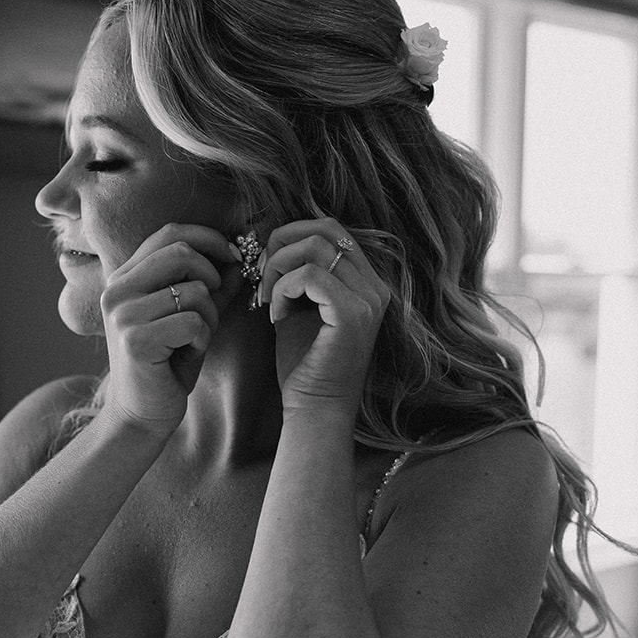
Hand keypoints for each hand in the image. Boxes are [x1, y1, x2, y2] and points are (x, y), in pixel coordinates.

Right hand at [99, 223, 245, 435]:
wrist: (141, 414)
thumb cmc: (166, 364)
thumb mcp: (190, 318)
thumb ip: (211, 288)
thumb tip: (240, 258)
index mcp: (124, 277)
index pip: (169, 233)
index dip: (208, 237)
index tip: (233, 255)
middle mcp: (116, 290)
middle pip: (181, 253)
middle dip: (212, 276)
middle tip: (215, 303)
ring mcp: (122, 314)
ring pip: (192, 291)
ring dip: (209, 315)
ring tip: (196, 337)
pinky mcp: (135, 340)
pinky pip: (192, 322)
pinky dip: (203, 338)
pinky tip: (189, 353)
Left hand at [260, 219, 390, 417]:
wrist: (315, 409)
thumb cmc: (304, 364)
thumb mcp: (300, 307)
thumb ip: (295, 274)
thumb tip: (271, 242)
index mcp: (367, 283)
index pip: (332, 229)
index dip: (292, 235)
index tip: (267, 266)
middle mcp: (376, 287)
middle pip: (325, 228)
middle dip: (282, 242)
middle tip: (262, 275)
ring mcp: (368, 299)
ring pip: (315, 248)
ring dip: (278, 268)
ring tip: (269, 300)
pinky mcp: (353, 314)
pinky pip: (308, 276)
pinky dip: (282, 289)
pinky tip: (277, 316)